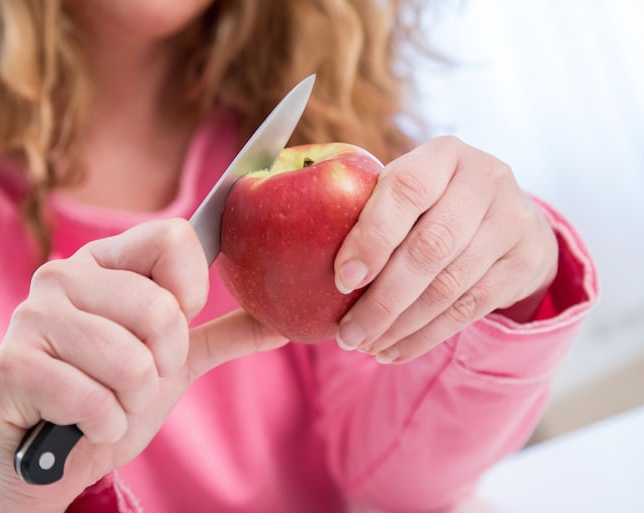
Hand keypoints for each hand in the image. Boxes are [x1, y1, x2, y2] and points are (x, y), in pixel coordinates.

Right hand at [0, 219, 286, 512]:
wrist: (50, 455)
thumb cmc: (109, 393)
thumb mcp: (173, 361)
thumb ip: (222, 334)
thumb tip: (285, 324)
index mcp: (103, 260)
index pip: (174, 237)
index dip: (190, 290)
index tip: (175, 323)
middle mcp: (63, 275)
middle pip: (161, 309)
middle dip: (164, 363)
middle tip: (136, 376)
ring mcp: (32, 317)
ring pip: (132, 362)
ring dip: (133, 400)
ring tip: (106, 399)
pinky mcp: (13, 365)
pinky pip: (96, 401)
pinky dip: (104, 425)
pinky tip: (83, 423)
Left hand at [333, 136, 557, 363]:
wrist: (509, 214)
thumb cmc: (432, 203)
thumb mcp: (407, 188)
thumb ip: (368, 207)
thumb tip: (294, 253)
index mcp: (444, 155)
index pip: (406, 191)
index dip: (372, 237)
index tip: (341, 279)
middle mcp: (485, 181)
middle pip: (430, 248)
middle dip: (382, 299)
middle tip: (345, 334)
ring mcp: (512, 222)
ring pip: (450, 287)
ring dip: (400, 325)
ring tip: (363, 345)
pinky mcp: (523, 263)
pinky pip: (469, 311)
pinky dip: (425, 337)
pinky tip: (392, 351)